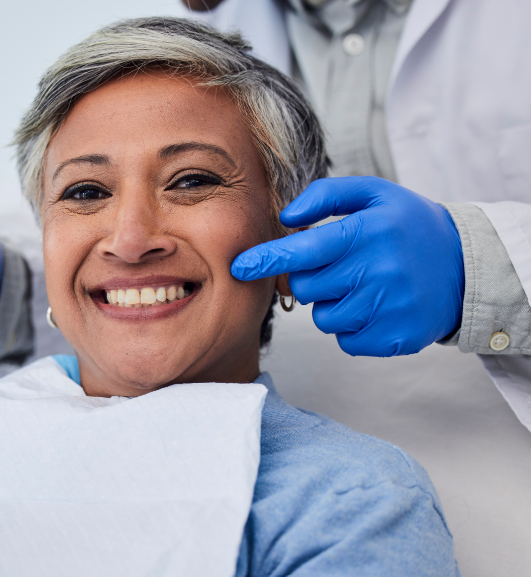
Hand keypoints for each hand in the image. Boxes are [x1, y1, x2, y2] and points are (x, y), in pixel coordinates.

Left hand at [231, 177, 464, 355]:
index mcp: (367, 232)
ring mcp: (387, 308)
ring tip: (363, 285)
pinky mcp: (394, 338)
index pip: (303, 250)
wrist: (465, 266)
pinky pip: (345, 340)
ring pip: (323, 316)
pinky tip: (375, 306)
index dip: (266, 259)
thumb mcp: (373, 194)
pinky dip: (351, 326)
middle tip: (340, 265)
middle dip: (311, 278)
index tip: (239, 267)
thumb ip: (325, 195)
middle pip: (307, 287)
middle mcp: (378, 271)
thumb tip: (286, 217)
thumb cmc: (407, 226)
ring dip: (332, 303)